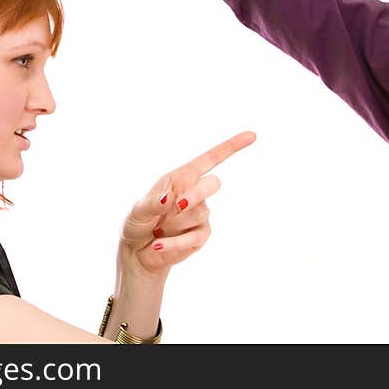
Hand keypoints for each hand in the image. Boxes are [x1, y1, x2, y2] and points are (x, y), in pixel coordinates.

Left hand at [117, 130, 256, 280]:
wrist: (138, 253)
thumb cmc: (137, 224)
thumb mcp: (137, 211)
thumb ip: (151, 204)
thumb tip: (168, 198)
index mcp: (181, 178)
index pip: (210, 159)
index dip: (231, 146)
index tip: (252, 135)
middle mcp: (194, 193)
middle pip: (213, 184)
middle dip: (198, 193)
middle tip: (179, 206)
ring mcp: (201, 214)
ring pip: (200, 213)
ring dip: (174, 223)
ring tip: (157, 231)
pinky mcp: (201, 236)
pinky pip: (195, 236)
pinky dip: (175, 242)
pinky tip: (158, 245)